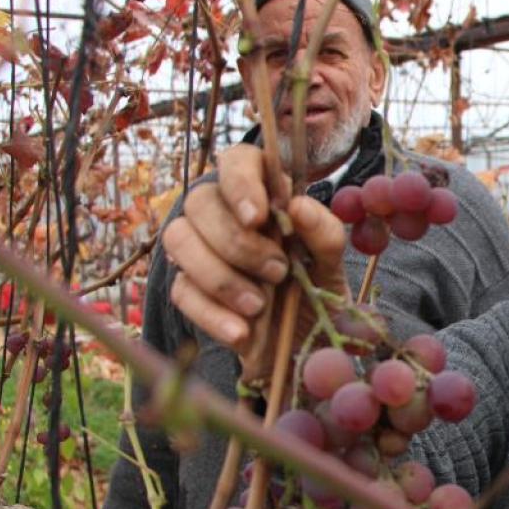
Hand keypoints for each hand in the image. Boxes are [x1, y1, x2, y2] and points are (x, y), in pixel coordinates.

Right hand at [162, 144, 347, 378]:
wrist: (303, 347)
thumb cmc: (316, 292)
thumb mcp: (331, 265)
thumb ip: (323, 234)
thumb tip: (297, 205)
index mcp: (263, 196)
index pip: (237, 161)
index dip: (241, 182)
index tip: (259, 217)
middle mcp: (224, 215)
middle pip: (199, 201)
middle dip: (238, 242)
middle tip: (278, 272)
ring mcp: (200, 250)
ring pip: (178, 239)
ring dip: (220, 276)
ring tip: (260, 305)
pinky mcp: (189, 289)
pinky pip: (181, 290)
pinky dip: (213, 313)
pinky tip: (242, 331)